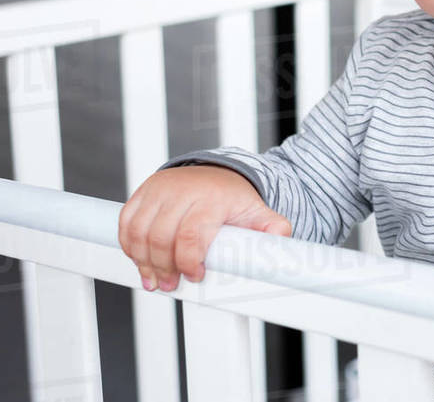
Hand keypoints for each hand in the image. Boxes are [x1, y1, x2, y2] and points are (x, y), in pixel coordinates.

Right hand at [118, 165, 291, 292]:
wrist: (216, 174)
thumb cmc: (234, 199)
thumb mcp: (258, 213)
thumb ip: (273, 230)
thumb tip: (281, 242)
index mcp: (212, 198)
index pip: (191, 234)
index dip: (188, 261)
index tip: (195, 275)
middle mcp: (183, 191)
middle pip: (161, 238)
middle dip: (164, 268)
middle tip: (171, 283)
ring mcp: (160, 190)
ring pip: (139, 232)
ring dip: (143, 261)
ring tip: (155, 278)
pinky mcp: (144, 192)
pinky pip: (127, 222)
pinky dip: (129, 244)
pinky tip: (140, 259)